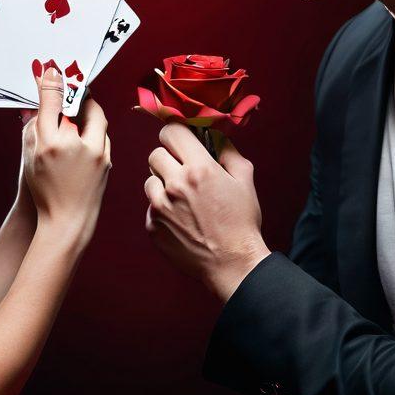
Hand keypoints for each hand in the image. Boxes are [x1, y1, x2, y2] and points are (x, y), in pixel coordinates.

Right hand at [22, 68, 111, 245]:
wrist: (67, 221)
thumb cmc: (43, 189)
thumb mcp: (29, 157)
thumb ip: (33, 127)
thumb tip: (38, 102)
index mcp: (49, 143)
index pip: (52, 101)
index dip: (52, 82)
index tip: (51, 69)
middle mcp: (74, 145)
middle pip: (82, 103)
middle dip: (77, 92)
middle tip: (71, 86)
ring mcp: (95, 152)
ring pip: (96, 117)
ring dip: (88, 109)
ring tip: (79, 106)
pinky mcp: (107, 159)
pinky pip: (102, 134)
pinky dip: (94, 128)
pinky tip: (86, 130)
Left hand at [145, 123, 269, 302]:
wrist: (232, 263)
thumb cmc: (241, 222)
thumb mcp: (244, 180)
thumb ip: (228, 151)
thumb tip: (213, 136)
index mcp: (199, 169)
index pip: (171, 132)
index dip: (176, 134)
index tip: (182, 143)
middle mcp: (175, 185)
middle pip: (155, 154)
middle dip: (169, 159)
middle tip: (184, 172)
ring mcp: (160, 207)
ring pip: (150, 180)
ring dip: (163, 184)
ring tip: (183, 199)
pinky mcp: (153, 226)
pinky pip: (150, 206)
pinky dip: (162, 209)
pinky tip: (182, 219)